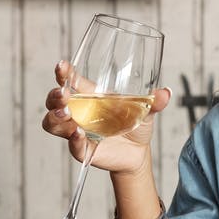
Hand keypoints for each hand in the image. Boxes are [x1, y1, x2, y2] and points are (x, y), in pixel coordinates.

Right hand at [41, 60, 171, 177]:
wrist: (139, 152)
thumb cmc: (136, 124)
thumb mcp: (147, 110)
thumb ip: (154, 101)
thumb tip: (166, 92)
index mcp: (90, 95)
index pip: (70, 80)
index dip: (63, 73)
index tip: (62, 65)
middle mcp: (79, 111)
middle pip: (54, 100)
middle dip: (55, 95)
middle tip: (63, 94)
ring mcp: (77, 130)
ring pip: (52, 122)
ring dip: (56, 117)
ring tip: (67, 113)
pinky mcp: (82, 149)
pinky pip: (71, 145)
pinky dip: (73, 139)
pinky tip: (79, 134)